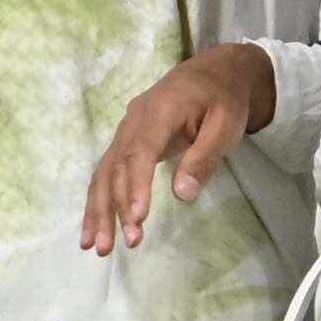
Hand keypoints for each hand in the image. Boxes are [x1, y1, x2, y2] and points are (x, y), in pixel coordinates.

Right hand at [84, 43, 276, 253]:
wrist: (214, 72)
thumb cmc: (224, 99)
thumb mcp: (226, 125)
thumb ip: (204, 158)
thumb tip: (182, 194)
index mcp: (159, 110)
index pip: (141, 151)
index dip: (136, 185)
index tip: (137, 217)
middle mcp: (133, 120)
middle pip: (117, 166)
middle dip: (116, 206)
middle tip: (124, 242)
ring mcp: (125, 131)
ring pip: (104, 172)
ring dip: (99, 210)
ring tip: (98, 247)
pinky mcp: (125, 143)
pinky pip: (106, 173)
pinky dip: (97, 201)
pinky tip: (93, 230)